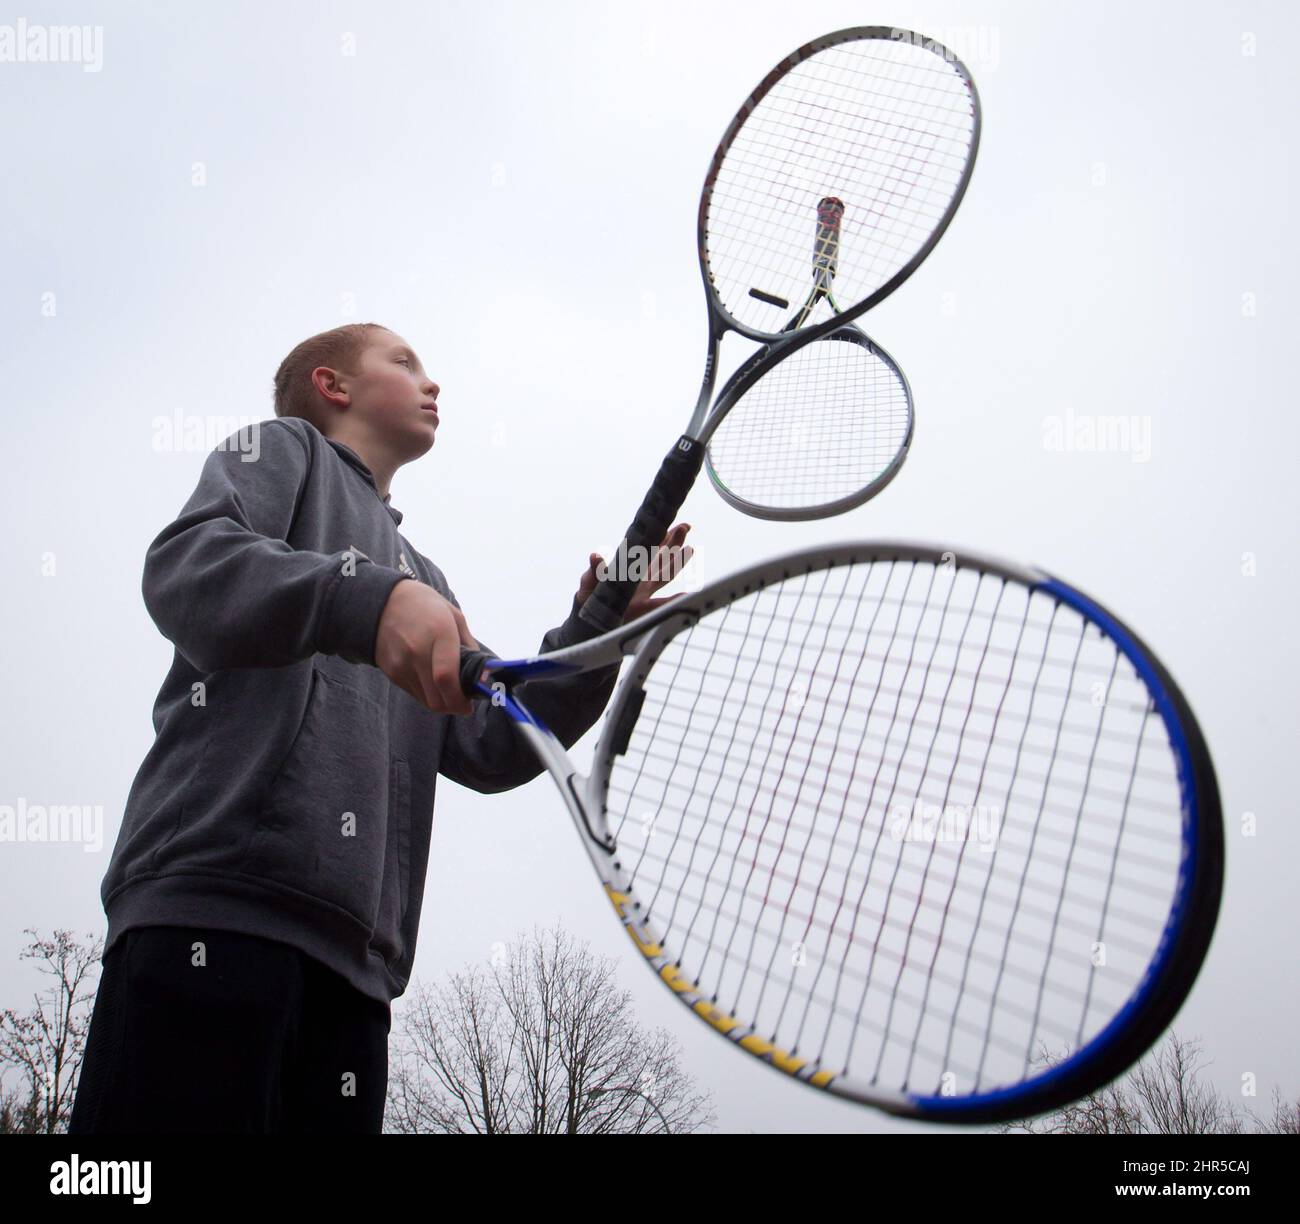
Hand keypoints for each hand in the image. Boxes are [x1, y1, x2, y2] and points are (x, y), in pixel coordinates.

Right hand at [375, 579, 477, 714]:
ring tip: (449, 688)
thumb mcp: (454, 616)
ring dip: (441, 701)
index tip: (470, 705)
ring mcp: (401, 664)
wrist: (382, 602)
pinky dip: (427, 694)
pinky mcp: (391, 672)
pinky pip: (414, 694)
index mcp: (439, 633)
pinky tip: (432, 681)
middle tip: (463, 701)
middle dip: (454, 706)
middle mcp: (417, 651)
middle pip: (437, 698)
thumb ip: (468, 646)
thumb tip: (480, 674)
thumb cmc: (425, 606)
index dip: (459, 699)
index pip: (446, 677)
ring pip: (426, 701)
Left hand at [576, 522, 694, 623]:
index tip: (667, 523)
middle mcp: (638, 580)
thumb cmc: (589, 600)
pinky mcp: (642, 611)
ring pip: (664, 575)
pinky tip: (688, 596)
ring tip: (690, 549)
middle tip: (685, 526)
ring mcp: (642, 595)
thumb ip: (594, 572)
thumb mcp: (589, 584)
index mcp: (627, 570)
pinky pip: (662, 605)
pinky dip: (675, 600)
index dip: (657, 537)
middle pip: (660, 558)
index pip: (645, 549)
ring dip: (676, 563)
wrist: (588, 624)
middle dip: (672, 543)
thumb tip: (595, 556)